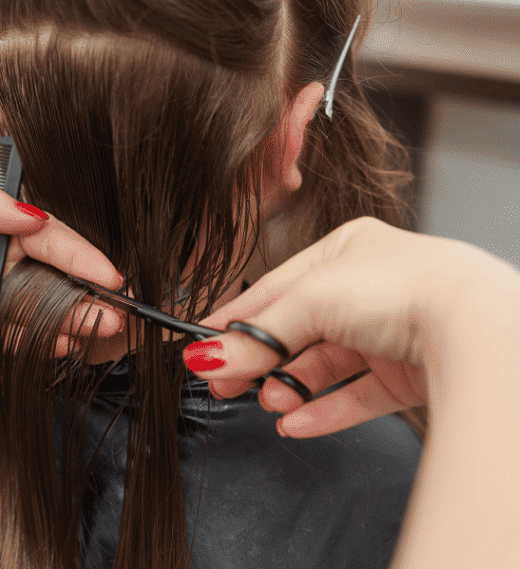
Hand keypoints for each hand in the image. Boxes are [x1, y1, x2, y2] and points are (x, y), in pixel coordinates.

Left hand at [0, 174, 123, 347]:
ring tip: (101, 329)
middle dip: (92, 296)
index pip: (56, 241)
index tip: (110, 274)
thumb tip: (30, 216)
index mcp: (8, 227)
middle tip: (116, 311)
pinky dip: (41, 343)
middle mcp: (11, 263)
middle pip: (61, 280)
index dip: (85, 258)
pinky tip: (64, 344)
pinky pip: (17, 337)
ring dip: (76, 321)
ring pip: (47, 311)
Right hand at [190, 216, 482, 437]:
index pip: (274, 288)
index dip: (235, 318)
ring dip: (290, 387)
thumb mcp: (312, 299)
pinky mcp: (407, 374)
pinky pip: (355, 396)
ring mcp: (388, 333)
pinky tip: (293, 424)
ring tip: (268, 403)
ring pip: (324, 367)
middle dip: (259, 359)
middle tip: (222, 384)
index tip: (201, 344)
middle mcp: (366, 290)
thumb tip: (207, 355)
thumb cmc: (403, 287)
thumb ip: (258, 332)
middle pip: (296, 330)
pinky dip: (323, 411)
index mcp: (344, 252)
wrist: (476, 327)